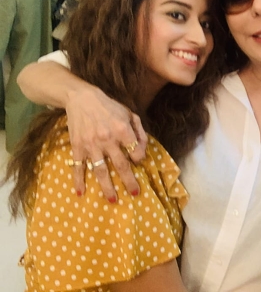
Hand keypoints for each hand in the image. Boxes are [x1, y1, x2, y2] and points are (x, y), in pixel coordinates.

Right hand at [65, 86, 146, 200]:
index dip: (139, 157)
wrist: (82, 99)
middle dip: (128, 181)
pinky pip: (78, 166)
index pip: (135, 151)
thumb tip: (142, 151)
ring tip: (112, 200)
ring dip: (106, 187)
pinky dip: (78, 180)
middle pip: (120, 165)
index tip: (137, 160)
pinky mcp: (77, 147)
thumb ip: (139, 132)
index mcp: (122, 130)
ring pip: (100, 170)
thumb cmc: (110, 107)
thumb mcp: (130, 114)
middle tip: (135, 193)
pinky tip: (81, 193)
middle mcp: (107, 139)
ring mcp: (91, 145)